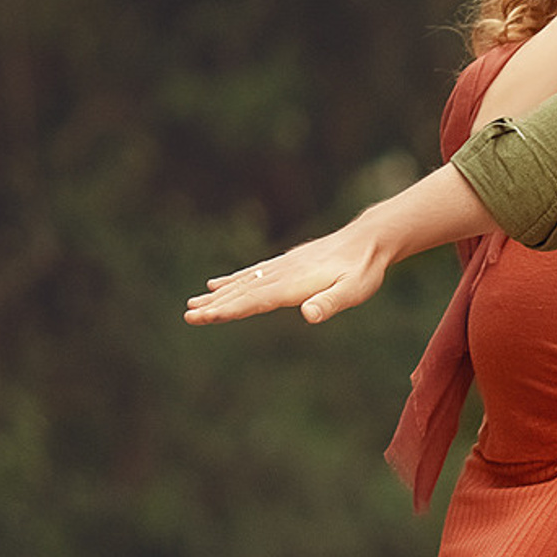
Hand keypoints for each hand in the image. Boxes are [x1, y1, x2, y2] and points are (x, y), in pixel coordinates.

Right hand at [186, 223, 389, 326]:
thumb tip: (310, 315)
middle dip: (215, 306)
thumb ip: (331, 302)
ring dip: (219, 295)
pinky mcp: (286, 263)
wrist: (369, 239)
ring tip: (194, 304)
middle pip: (243, 292)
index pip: (253, 301)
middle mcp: (282, 274)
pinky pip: (253, 273)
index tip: (201, 317)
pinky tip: (218, 285)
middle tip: (188, 316)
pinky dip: (233, 280)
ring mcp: (282, 267)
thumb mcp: (354, 290)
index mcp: (293, 284)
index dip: (227, 310)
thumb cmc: (363, 270)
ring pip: (244, 283)